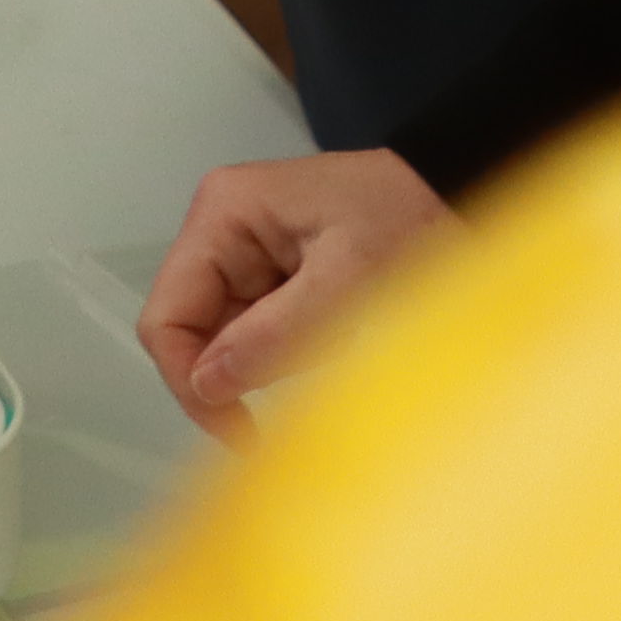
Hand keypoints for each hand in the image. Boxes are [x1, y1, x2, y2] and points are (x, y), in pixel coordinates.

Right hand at [136, 149, 449, 432]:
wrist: (453, 188)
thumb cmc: (408, 216)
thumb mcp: (347, 279)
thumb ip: (274, 334)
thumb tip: (206, 386)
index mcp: (222, 214)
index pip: (167, 318)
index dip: (191, 383)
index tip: (239, 431)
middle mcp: (218, 230)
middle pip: (192, 333)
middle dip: (242, 372)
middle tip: (303, 385)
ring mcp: (242, 253)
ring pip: (227, 341)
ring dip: (273, 362)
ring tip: (338, 339)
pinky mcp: (268, 275)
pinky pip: (258, 333)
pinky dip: (292, 350)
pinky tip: (337, 332)